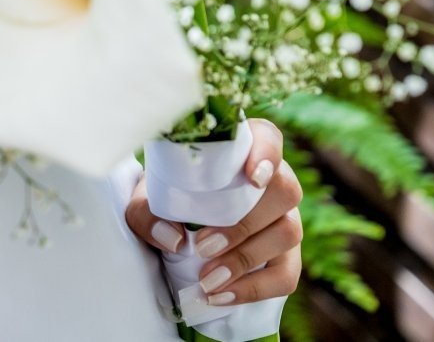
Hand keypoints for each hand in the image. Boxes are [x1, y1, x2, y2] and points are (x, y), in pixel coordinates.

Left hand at [125, 118, 303, 305]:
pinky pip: (287, 274)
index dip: (267, 154)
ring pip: (288, 232)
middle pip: (284, 190)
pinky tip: (222, 296)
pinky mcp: (285, 255)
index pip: (268, 138)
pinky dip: (255, 288)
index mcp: (241, 151)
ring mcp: (283, 217)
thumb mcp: (145, 199)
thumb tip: (175, 238)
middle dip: (244, 223)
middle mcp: (271, 180)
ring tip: (208, 278)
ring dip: (247, 258)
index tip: (252, 177)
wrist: (171, 223)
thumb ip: (147, 211)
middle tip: (203, 246)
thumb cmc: (165, 197)